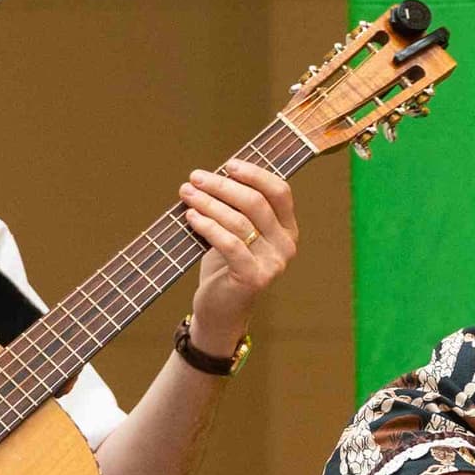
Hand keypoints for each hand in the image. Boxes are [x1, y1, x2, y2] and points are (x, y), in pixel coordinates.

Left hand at [182, 160, 299, 355]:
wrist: (221, 309)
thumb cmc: (225, 266)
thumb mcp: (236, 231)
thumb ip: (235, 207)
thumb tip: (213, 174)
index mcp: (287, 229)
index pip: (279, 191)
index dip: (254, 173)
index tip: (227, 165)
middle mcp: (286, 245)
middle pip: (256, 202)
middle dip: (222, 186)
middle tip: (195, 178)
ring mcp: (273, 263)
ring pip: (239, 221)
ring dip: (208, 203)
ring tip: (186, 194)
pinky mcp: (254, 278)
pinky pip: (229, 243)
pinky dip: (208, 226)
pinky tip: (191, 217)